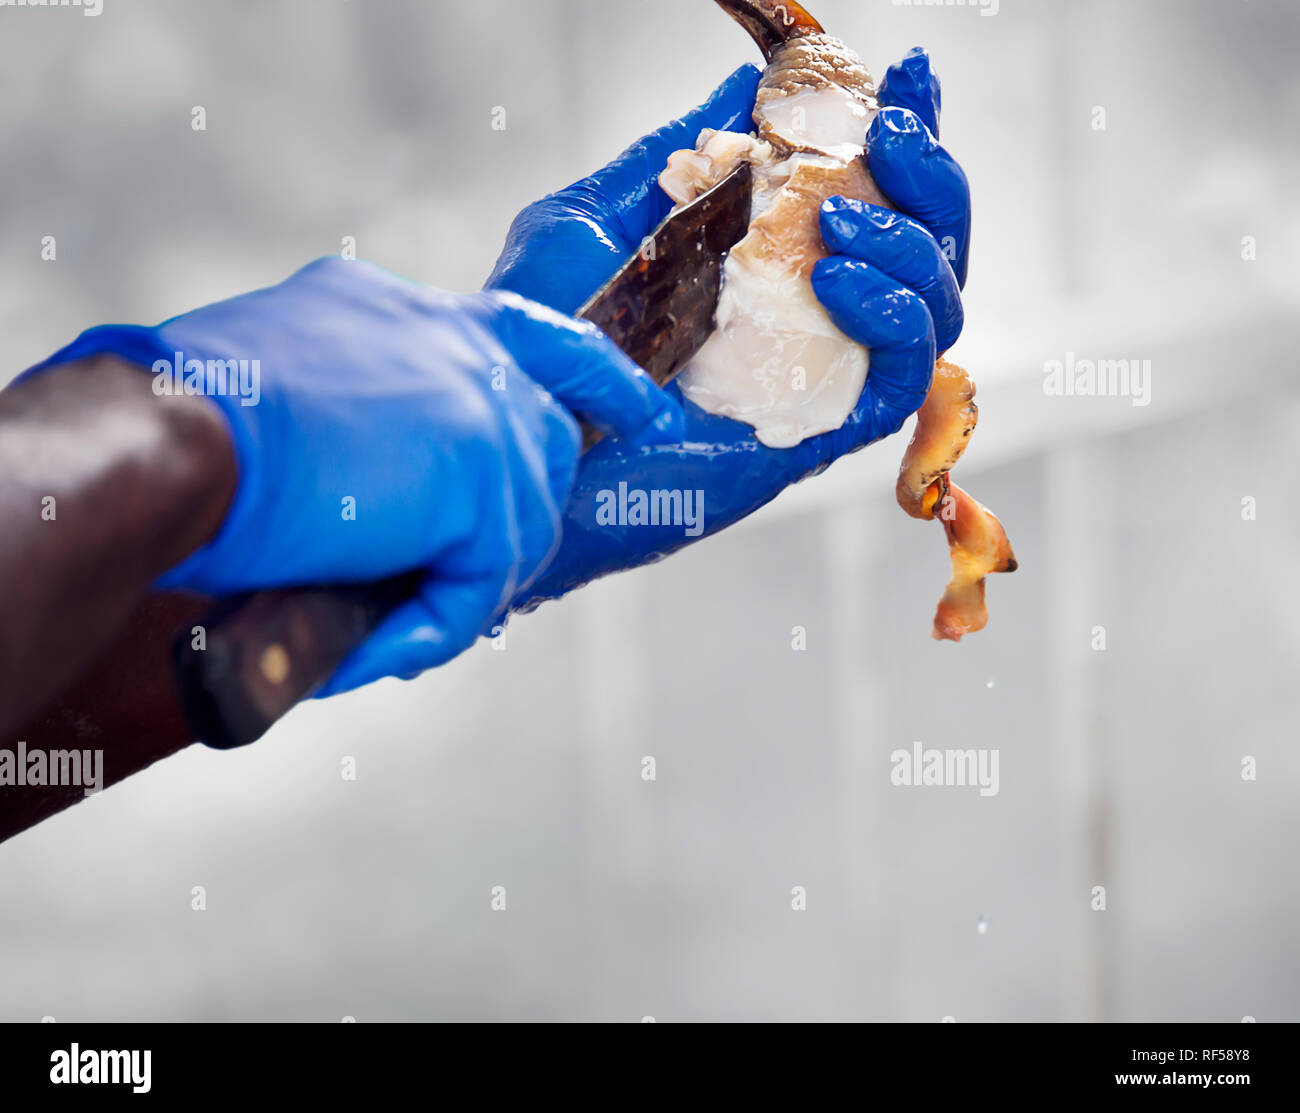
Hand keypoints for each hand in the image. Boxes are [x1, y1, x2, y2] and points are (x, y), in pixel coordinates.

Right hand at [27, 257, 683, 691]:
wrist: (164, 438)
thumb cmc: (182, 422)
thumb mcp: (286, 391)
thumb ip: (355, 418)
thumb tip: (376, 486)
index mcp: (407, 315)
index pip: (527, 336)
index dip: (593, 377)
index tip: (641, 411)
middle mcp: (456, 344)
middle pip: (543, 438)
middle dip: (511, 516)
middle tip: (455, 578)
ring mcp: (476, 406)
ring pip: (516, 522)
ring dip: (456, 586)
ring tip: (385, 625)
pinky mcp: (477, 479)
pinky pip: (480, 582)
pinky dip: (424, 629)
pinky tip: (367, 651)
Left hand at [486, 50, 970, 609]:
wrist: (519, 430)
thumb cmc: (543, 339)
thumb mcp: (602, 219)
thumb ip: (679, 156)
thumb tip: (740, 87)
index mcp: (766, 270)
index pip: (873, 202)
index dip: (909, 139)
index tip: (907, 77)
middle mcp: (805, 323)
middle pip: (929, 251)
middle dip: (931, 180)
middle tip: (892, 130)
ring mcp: (815, 380)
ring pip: (934, 309)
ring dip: (911, 243)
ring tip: (839, 216)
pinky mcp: (816, 435)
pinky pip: (902, 380)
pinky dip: (893, 317)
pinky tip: (836, 277)